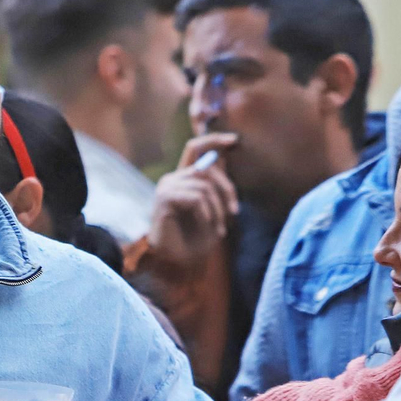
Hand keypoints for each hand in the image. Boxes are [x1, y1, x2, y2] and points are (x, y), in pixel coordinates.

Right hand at [145, 134, 238, 271]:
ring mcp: (167, 186)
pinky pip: (196, 198)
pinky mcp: (165, 197)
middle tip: (235, 212)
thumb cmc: (193, 237)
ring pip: (204, 185)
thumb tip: (223, 157)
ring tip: (220, 228)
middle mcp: (173, 177)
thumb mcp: (212, 207)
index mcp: (183, 177)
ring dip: (218, 209)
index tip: (234, 139)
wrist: (174, 261)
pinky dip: (207, 214)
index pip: (195, 147)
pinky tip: (209, 227)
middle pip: (207, 167)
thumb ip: (215, 184)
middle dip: (227, 189)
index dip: (214, 139)